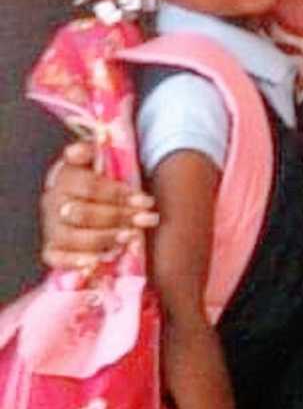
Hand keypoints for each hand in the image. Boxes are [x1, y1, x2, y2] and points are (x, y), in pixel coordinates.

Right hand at [41, 141, 157, 269]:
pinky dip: (75, 261)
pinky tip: (98, 261)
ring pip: (73, 237)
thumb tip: (86, 147)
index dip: (118, 194)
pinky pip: (55, 258)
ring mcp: (50, 227)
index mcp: (64, 178)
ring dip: (105, 238)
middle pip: (84, 214)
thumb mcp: (98, 160)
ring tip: (132, 237)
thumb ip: (93, 151)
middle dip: (119, 217)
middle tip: (146, 219)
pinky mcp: (51, 248)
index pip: (90, 187)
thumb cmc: (99, 178)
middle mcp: (52, 203)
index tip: (146, 200)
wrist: (84, 198)